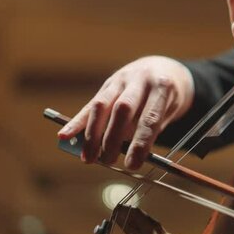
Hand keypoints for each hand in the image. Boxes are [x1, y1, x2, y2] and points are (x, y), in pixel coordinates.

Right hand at [57, 56, 193, 169]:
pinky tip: (65, 135)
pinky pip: (90, 104)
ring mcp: (121, 80)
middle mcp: (140, 79)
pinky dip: (77, 121)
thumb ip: (150, 131)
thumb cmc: (166, 99)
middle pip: (123, 109)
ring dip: (92, 133)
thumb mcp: (168, 112)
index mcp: (161, 87)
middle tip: (108, 161)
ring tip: (88, 157)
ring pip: (102, 105)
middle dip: (112, 137)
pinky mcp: (108, 84)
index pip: (149, 117)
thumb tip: (125, 156)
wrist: (162, 69)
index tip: (132, 164)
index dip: (140, 143)